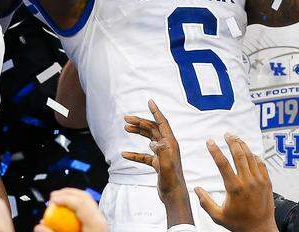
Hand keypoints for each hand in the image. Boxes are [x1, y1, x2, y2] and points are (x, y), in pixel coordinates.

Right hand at [36, 188, 107, 231]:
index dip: (65, 198)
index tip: (52, 200)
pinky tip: (65, 210)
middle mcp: (100, 220)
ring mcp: (100, 221)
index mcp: (96, 225)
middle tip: (52, 198)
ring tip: (57, 202)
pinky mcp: (96, 223)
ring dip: (69, 197)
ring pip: (85, 200)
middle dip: (66, 194)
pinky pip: (85, 208)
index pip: (81, 202)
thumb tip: (40, 227)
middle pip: (84, 197)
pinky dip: (73, 205)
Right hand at [121, 99, 191, 223]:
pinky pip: (144, 155)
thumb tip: (154, 141)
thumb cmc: (172, 184)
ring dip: (138, 132)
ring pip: (149, 139)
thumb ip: (162, 154)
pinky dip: (134, 153)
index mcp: (171, 145)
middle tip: (125, 118)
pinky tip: (124, 155)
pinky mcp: (158, 164)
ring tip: (125, 128)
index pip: (163, 123)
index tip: (150, 101)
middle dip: (140, 122)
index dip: (156, 112)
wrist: (174, 198)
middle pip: (153, 129)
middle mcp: (168, 147)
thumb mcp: (166, 168)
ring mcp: (163, 155)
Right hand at [195, 134, 278, 231]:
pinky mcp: (267, 183)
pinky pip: (261, 164)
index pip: (223, 163)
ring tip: (236, 139)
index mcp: (234, 188)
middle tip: (226, 134)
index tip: (209, 142)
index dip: (215, 150)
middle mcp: (248, 182)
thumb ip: (205, 202)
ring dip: (243, 146)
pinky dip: (255, 156)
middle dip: (231, 142)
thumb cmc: (239, 224)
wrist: (261, 230)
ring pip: (251, 157)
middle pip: (239, 155)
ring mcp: (259, 182)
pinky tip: (250, 153)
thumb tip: (196, 189)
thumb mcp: (218, 216)